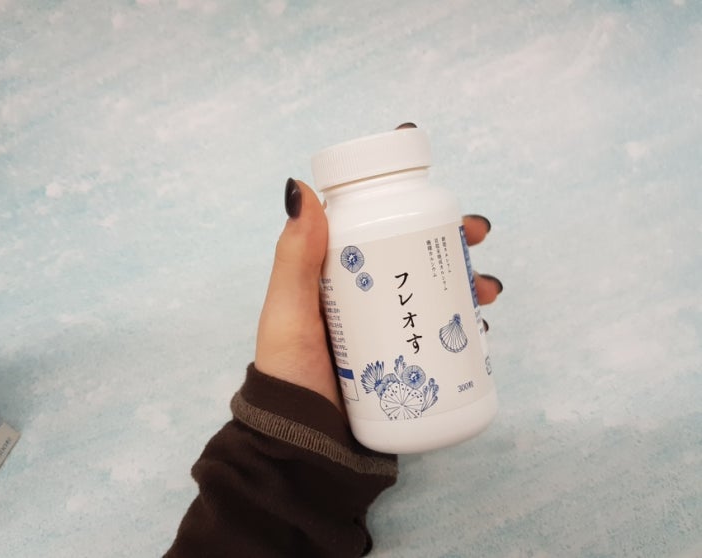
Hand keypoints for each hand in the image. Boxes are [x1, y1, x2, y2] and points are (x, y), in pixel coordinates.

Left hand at [255, 167, 501, 414]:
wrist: (303, 445)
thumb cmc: (290, 373)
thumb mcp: (288, 312)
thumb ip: (294, 257)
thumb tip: (299, 188)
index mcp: (338, 281)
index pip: (382, 236)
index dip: (419, 220)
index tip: (453, 216)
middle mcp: (366, 302)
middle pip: (418, 266)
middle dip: (454, 256)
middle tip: (478, 256)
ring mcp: (388, 335)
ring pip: (436, 301)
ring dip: (468, 291)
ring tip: (487, 297)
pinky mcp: (406, 368)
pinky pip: (441, 342)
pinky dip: (464, 333)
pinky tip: (482, 334)